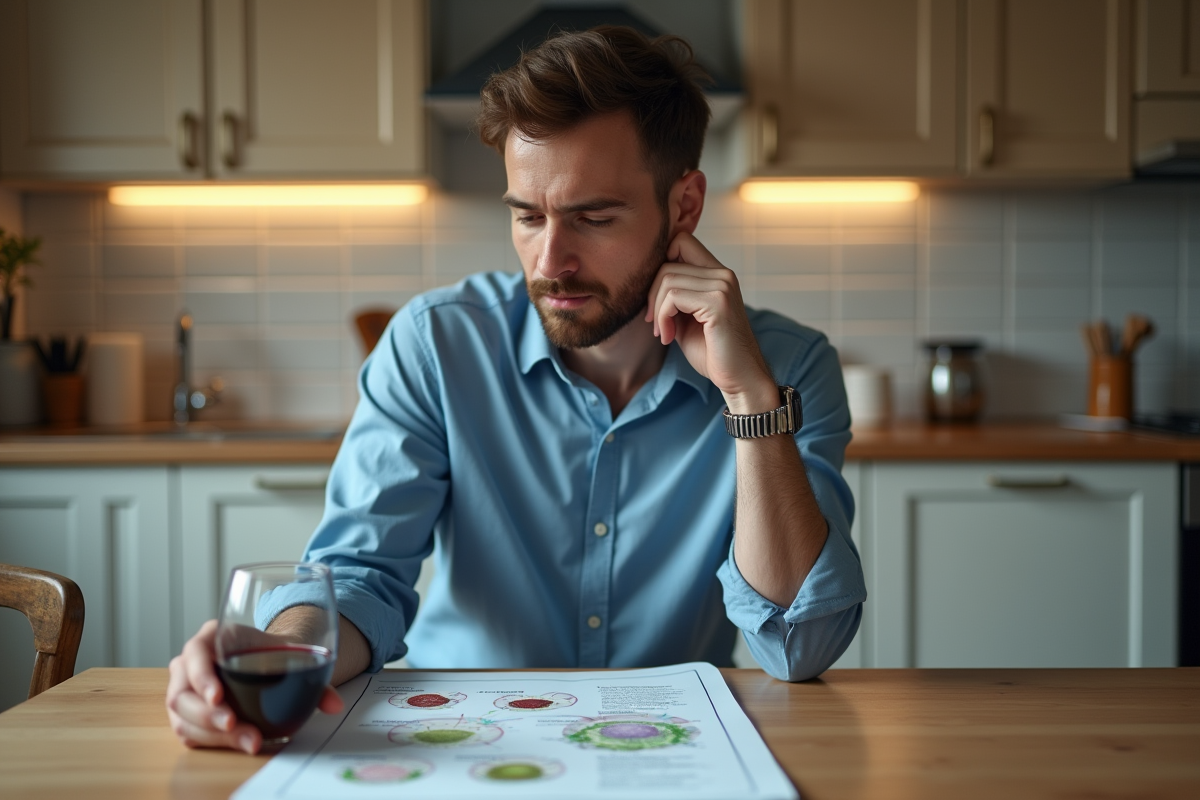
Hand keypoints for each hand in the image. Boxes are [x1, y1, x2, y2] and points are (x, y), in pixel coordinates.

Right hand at [165, 619, 343, 753]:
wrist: (271, 659)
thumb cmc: (273, 653)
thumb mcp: (292, 654)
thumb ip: (315, 677)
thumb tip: (335, 704)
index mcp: (212, 637)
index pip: (195, 653)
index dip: (201, 675)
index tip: (219, 695)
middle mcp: (191, 662)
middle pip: (183, 692)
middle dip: (207, 714)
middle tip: (234, 725)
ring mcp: (186, 689)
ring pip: (183, 716)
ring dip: (213, 733)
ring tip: (247, 739)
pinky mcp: (189, 712)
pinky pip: (190, 731)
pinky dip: (213, 740)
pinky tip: (238, 742)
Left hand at [645, 231, 775, 410]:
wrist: (738, 378)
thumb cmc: (712, 352)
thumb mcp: (686, 317)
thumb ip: (673, 295)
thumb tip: (645, 278)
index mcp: (717, 274)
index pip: (680, 240)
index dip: (661, 264)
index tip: (657, 298)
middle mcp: (723, 274)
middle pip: (667, 261)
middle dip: (652, 293)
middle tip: (654, 322)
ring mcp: (722, 286)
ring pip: (667, 279)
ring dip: (656, 309)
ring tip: (662, 332)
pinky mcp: (718, 302)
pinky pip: (674, 297)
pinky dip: (663, 317)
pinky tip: (667, 336)